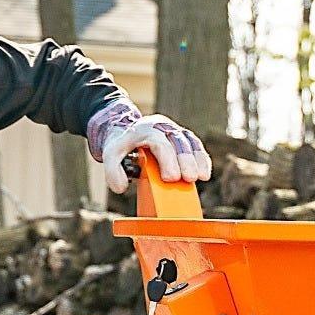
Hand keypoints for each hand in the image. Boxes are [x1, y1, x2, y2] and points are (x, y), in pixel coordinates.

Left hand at [86, 101, 211, 194]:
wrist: (126, 132)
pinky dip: (201, 158)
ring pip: (189, 141)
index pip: (159, 142)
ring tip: (201, 177)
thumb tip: (121, 187)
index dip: (167, 160)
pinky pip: (195, 145)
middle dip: (185, 160)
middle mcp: (161, 127)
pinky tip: (204, 174)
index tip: (171, 178)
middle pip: (178, 141)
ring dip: (197, 160)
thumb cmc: (121, 146)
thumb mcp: (110, 155)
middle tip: (189, 179)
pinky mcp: (182, 137)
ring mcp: (174, 131)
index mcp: (144, 129)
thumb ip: (112, 171)